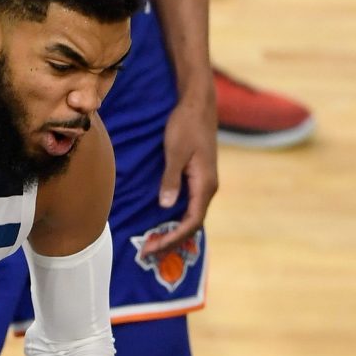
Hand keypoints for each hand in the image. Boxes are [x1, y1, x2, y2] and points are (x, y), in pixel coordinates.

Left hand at [145, 89, 218, 255]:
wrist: (198, 104)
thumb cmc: (186, 125)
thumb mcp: (175, 151)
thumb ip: (171, 179)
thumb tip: (166, 205)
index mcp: (205, 184)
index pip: (192, 221)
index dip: (174, 238)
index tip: (155, 247)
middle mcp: (207, 187)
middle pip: (191, 223)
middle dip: (170, 240)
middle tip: (147, 252)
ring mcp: (204, 183)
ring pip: (190, 215)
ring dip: (172, 231)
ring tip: (152, 243)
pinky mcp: (197, 177)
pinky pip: (188, 205)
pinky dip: (174, 218)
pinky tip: (161, 223)